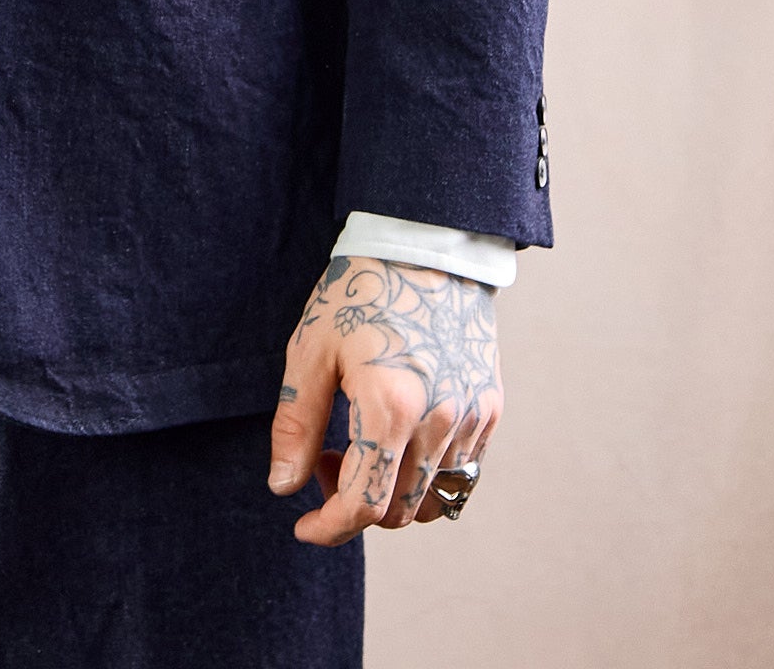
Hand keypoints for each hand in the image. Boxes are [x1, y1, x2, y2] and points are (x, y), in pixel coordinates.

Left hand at [267, 256, 501, 543]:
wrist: (423, 245)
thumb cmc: (359, 291)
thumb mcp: (310, 350)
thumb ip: (296, 424)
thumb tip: (283, 486)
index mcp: (391, 407)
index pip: (363, 504)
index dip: (329, 527)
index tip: (304, 525)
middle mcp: (440, 421)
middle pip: (398, 509)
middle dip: (354, 504)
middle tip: (326, 459)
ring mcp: (472, 417)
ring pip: (434, 500)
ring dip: (392, 495)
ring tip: (362, 447)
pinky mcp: (490, 408)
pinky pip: (462, 473)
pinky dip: (427, 476)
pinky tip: (399, 438)